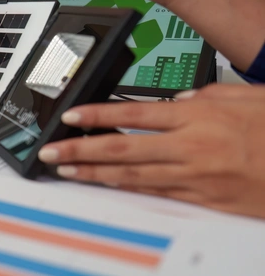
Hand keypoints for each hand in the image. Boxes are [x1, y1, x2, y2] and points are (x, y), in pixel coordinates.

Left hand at [37, 84, 264, 218]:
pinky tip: (107, 187)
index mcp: (198, 115)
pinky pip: (159, 193)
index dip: (96, 116)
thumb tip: (179, 99)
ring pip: (133, 175)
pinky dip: (129, 190)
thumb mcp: (246, 96)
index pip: (133, 112)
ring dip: (95, 173)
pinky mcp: (206, 199)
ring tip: (66, 169)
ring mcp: (196, 176)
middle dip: (80, 149)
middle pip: (122, 148)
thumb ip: (207, 95)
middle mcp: (191, 146)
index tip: (70, 116)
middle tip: (50, 149)